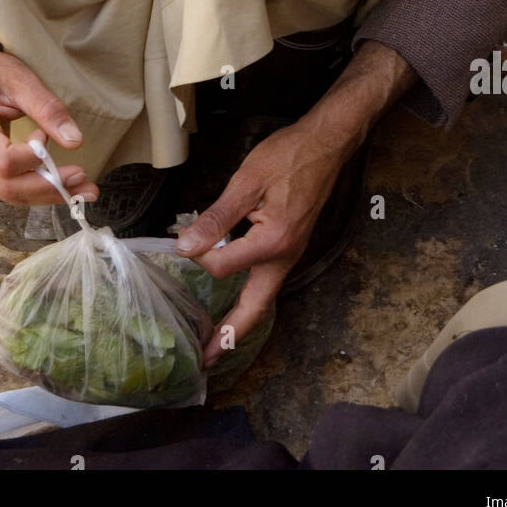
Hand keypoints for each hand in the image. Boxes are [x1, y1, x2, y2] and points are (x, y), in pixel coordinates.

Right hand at [0, 30, 98, 205]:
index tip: (45, 135)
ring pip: (9, 195)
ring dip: (47, 194)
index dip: (33, 157)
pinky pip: (6, 190)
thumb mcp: (21, 81)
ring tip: (82, 189)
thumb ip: (47, 110)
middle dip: (49, 186)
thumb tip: (75, 141)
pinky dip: (34, 190)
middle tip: (86, 183)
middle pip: (8, 187)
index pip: (4, 161)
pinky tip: (58, 183)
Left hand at [176, 117, 345, 365]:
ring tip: (216, 341)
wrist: (325, 145)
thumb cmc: (287, 157)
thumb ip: (216, 218)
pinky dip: (248, 298)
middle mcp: (284, 257)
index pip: (222, 266)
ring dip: (239, 322)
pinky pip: (266, 281)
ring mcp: (290, 254)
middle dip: (230, 336)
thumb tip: (186, 247)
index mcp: (273, 242)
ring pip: (262, 298)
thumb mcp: (246, 182)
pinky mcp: (289, 246)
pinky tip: (233, 298)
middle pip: (255, 309)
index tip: (182, 238)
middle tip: (205, 361)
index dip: (197, 254)